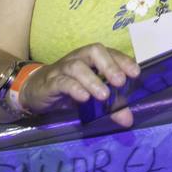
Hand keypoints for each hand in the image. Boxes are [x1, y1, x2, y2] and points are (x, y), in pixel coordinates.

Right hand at [18, 44, 140, 126]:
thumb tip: (128, 119)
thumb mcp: (91, 97)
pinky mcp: (50, 82)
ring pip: (77, 66)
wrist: (36, 90)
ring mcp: (63, 69)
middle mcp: (78, 59)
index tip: (136, 73)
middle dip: (109, 65)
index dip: (123, 60)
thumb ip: (111, 107)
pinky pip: (62, 81)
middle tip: (120, 81)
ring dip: (92, 80)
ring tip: (103, 95)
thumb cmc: (69, 89)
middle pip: (94, 51)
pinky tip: (83, 98)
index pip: (110, 53)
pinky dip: (74, 88)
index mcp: (92, 59)